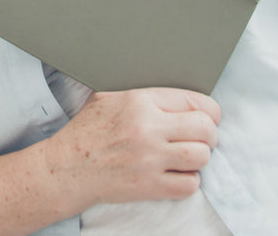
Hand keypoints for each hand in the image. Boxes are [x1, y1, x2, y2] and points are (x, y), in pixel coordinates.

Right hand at [44, 88, 219, 207]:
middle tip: (203, 138)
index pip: (194, 100)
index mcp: (140, 100)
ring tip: (190, 156)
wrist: (68, 167)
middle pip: (205, 128)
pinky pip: (189, 185)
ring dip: (200, 158)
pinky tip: (178, 174)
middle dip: (210, 134)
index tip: (209, 117)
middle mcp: (148, 128)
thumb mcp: (109, 96)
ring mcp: (150, 159)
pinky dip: (189, 181)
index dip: (209, 110)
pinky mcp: (150, 186)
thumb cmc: (87, 130)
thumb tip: (171, 92)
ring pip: (201, 156)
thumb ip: (141, 92)